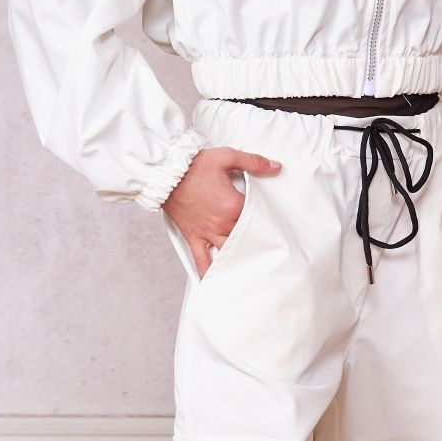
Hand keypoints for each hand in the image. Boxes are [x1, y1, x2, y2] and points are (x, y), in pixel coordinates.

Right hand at [163, 147, 282, 277]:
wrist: (166, 173)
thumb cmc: (194, 165)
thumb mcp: (226, 156)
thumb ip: (253, 162)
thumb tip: (275, 167)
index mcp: (233, 206)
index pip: (257, 217)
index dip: (266, 218)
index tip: (272, 220)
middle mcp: (222, 224)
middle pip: (246, 237)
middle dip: (256, 240)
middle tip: (267, 246)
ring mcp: (208, 233)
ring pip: (229, 252)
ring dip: (239, 258)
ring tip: (251, 266)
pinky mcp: (194, 237)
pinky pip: (202, 260)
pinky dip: (207, 272)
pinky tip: (215, 283)